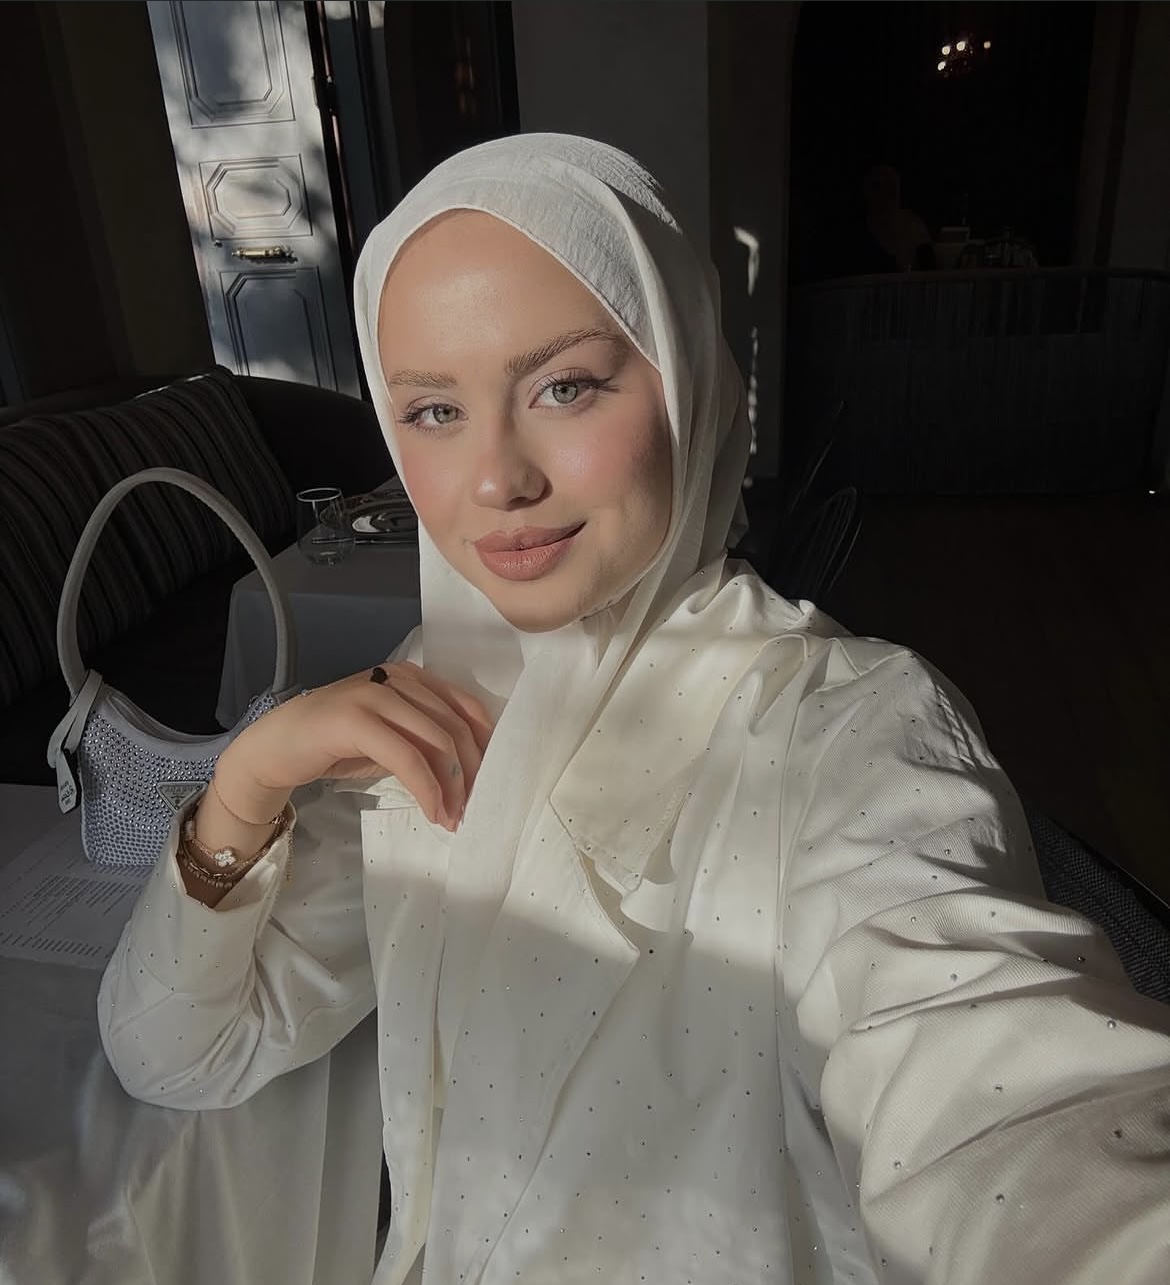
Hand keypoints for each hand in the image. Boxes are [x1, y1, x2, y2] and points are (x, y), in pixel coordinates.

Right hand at [214, 662, 494, 830]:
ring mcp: (375, 694)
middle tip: (470, 810)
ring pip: (436, 741)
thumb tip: (468, 771)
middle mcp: (397, 678)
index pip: (465, 707)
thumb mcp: (391, 738)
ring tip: (452, 818)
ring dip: (451, 787)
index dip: (483, 748)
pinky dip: (427, 789)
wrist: (275, 748)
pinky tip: (432, 811)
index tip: (486, 784)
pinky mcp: (356, 718)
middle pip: (454, 726)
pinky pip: (407, 757)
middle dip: (470, 774)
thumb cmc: (335, 745)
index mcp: (411, 676)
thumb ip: (424, 741)